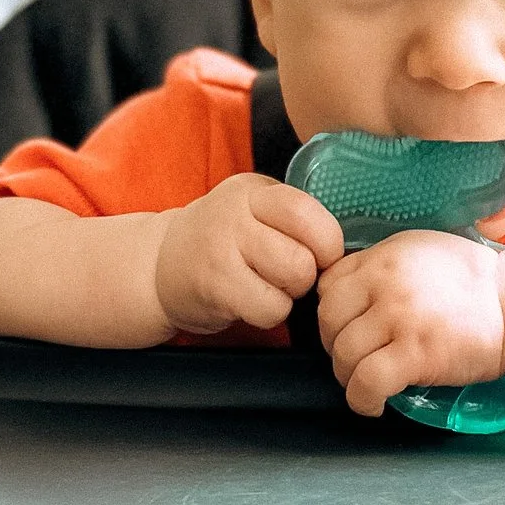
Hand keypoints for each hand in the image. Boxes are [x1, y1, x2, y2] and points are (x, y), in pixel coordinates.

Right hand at [154, 175, 342, 333]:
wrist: (158, 266)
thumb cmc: (221, 243)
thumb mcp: (253, 211)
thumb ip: (294, 217)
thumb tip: (346, 249)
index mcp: (254, 190)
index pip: (308, 210)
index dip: (328, 241)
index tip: (320, 255)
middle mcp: (236, 212)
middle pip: (307, 249)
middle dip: (310, 272)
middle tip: (290, 275)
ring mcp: (221, 248)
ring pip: (293, 278)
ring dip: (290, 293)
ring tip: (268, 287)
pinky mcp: (214, 286)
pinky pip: (271, 309)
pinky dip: (270, 314)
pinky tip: (250, 302)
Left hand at [316, 232, 504, 416]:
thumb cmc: (477, 284)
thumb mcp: (423, 253)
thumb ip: (384, 267)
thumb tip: (353, 292)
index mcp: (385, 256)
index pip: (328, 285)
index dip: (334, 312)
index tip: (349, 328)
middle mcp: (385, 282)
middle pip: (327, 320)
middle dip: (335, 345)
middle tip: (358, 358)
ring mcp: (399, 317)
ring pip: (343, 354)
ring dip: (348, 377)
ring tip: (368, 383)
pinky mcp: (415, 353)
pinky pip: (366, 382)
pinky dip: (362, 400)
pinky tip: (375, 404)